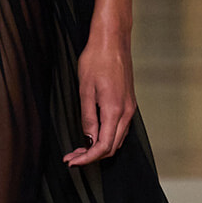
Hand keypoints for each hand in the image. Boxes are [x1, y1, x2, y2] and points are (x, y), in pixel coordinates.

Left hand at [65, 28, 135, 166]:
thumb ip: (88, 117)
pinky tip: (93, 135)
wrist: (112, 41)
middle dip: (92, 156)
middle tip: (71, 156)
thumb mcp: (85, 90)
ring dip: (99, 147)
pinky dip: (106, 137)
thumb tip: (88, 139)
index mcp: (114, 110)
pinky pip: (120, 128)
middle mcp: (126, 112)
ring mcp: (129, 107)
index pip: (104, 146)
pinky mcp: (128, 103)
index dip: (88, 158)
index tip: (72, 162)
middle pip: (112, 146)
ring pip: (117, 139)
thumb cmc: (96, 60)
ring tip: (79, 148)